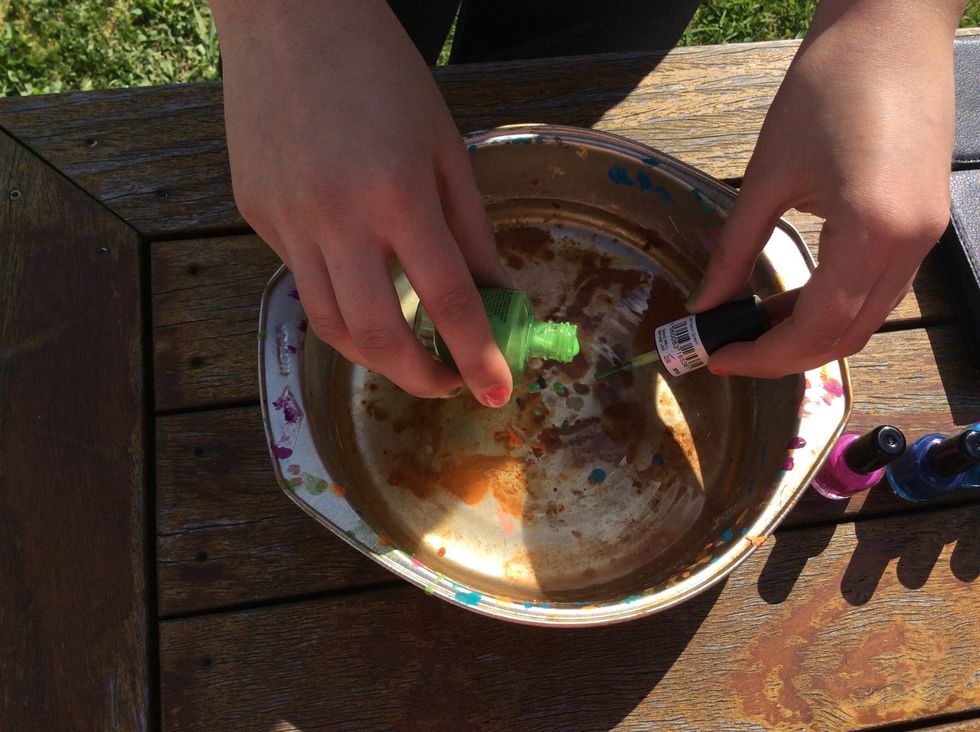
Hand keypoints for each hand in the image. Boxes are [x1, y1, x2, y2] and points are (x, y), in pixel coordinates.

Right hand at [210, 1, 513, 405]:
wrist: (289, 17)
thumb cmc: (382, 73)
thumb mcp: (445, 145)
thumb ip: (471, 228)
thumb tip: (497, 293)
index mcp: (398, 192)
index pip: (448, 297)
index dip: (478, 354)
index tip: (498, 391)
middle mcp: (336, 217)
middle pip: (376, 335)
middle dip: (419, 376)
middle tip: (447, 382)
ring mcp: (286, 220)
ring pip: (328, 324)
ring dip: (373, 356)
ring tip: (406, 353)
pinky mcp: (255, 215)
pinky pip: (299, 278)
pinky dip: (338, 298)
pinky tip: (359, 282)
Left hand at [687, 0, 963, 376]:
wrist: (891, 24)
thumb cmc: (826, 87)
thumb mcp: (766, 176)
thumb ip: (733, 250)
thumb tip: (704, 304)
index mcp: (873, 233)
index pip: (817, 327)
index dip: (763, 355)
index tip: (716, 357)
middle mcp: (910, 246)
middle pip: (847, 334)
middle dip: (784, 354)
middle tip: (730, 348)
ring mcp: (925, 236)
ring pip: (866, 316)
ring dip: (809, 330)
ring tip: (752, 323)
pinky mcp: (924, 222)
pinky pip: (878, 287)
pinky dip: (834, 302)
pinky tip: (792, 296)